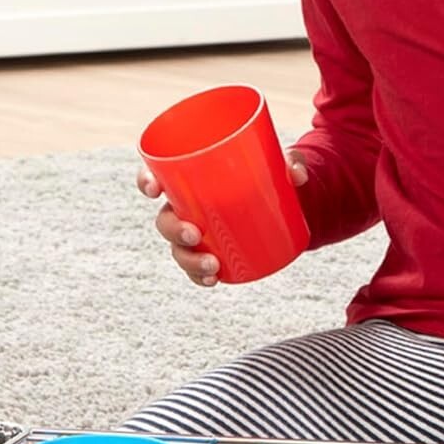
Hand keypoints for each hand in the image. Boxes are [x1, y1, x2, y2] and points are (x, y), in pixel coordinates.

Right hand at [136, 150, 307, 286]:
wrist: (283, 202)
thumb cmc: (268, 174)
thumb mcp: (279, 165)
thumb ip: (289, 162)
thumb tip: (298, 174)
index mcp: (190, 178)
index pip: (157, 176)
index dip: (146, 181)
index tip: (154, 189)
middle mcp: (187, 206)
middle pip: (165, 219)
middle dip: (173, 230)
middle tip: (195, 234)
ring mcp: (198, 231)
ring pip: (179, 248)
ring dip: (189, 260)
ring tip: (212, 266)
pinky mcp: (213, 250)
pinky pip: (198, 268)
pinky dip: (202, 276)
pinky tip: (214, 280)